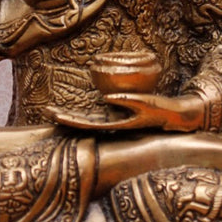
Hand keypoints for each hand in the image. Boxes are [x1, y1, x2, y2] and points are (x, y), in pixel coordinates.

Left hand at [46, 92, 204, 131]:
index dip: (70, 120)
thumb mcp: (146, 103)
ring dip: (72, 116)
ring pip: (88, 120)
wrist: (175, 117)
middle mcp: (113, 123)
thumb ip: (128, 100)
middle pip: (84, 123)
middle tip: (46, 112)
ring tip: (54, 111)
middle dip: (65, 118)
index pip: (88, 124)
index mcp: (117, 124)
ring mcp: (115, 119)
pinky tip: (75, 110)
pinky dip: (85, 113)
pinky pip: (98, 114)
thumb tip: (106, 97)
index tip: (53, 114)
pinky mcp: (119, 114)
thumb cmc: (161, 110)